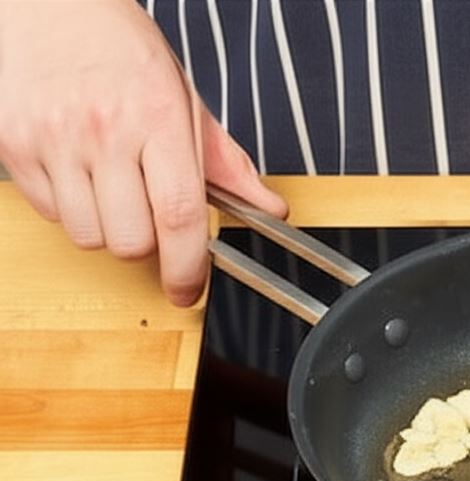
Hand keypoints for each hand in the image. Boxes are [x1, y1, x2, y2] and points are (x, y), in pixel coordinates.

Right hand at [0, 0, 286, 305]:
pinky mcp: (15, 147)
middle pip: (131, 241)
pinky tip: (80, 172)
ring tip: (113, 187)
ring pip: (89, 237)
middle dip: (148, 244)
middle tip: (150, 214)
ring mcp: (55, 141)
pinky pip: (51, 215)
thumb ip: (227, 162)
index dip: (188, 267)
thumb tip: (270, 207)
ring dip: (109, 229)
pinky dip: (71, 209)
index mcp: (159, 119)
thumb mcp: (185, 98)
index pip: (180, 216)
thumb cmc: (121, 49)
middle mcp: (105, 131)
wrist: (48, 4)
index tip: (190, 289)